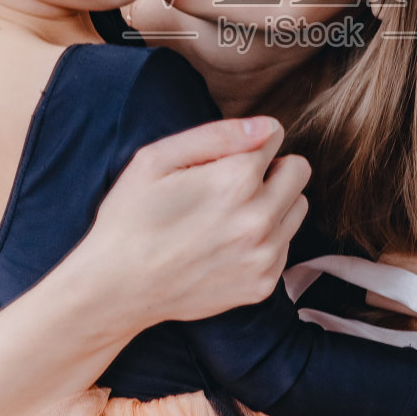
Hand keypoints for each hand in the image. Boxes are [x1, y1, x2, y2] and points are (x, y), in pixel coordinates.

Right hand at [63, 116, 309, 335]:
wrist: (117, 288)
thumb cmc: (131, 217)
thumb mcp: (157, 159)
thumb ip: (218, 135)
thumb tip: (267, 127)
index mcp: (236, 180)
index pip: (275, 137)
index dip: (249, 143)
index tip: (224, 159)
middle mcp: (260, 218)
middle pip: (299, 171)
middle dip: (272, 169)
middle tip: (233, 184)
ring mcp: (264, 255)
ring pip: (298, 208)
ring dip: (274, 204)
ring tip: (231, 214)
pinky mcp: (262, 284)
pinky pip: (285, 246)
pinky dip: (265, 240)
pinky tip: (227, 244)